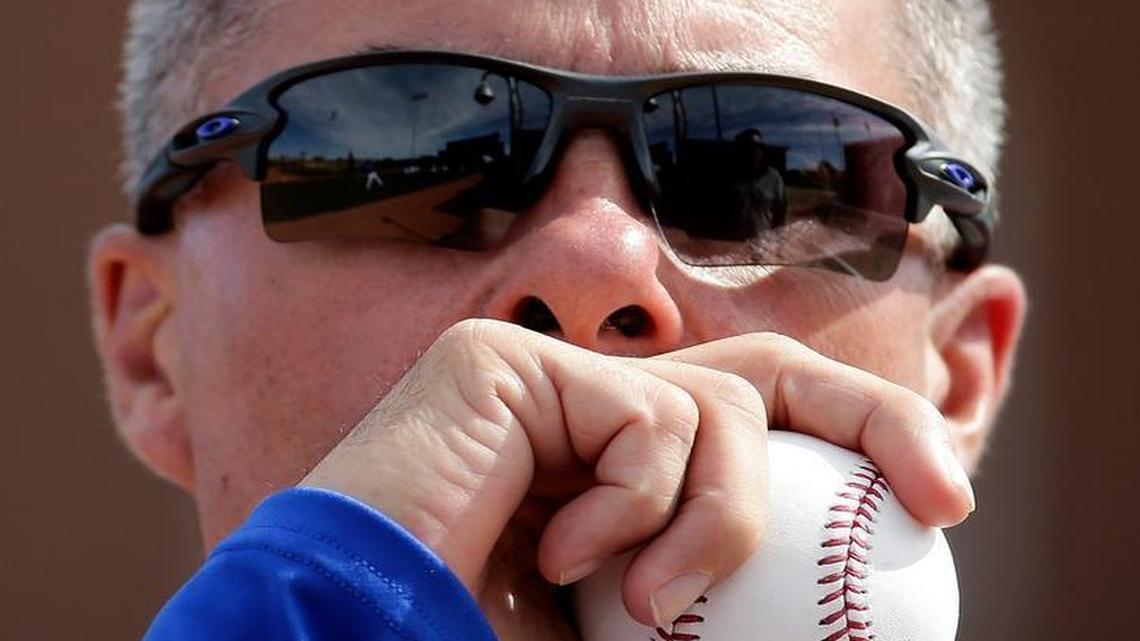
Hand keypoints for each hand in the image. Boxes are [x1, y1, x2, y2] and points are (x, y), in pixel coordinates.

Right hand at [300, 320, 972, 638]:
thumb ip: (727, 622)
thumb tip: (846, 631)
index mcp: (624, 476)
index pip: (760, 429)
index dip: (861, 446)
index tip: (935, 509)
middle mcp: (593, 412)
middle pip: (768, 374)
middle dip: (872, 416)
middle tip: (943, 493)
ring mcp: (553, 380)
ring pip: (720, 404)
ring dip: (721, 524)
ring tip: (652, 608)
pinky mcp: (512, 363)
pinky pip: (647, 418)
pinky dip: (639, 509)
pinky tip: (564, 557)